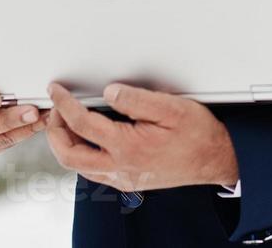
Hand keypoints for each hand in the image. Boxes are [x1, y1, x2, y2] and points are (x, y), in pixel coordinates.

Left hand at [45, 81, 238, 191]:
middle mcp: (122, 168)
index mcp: (129, 147)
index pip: (82, 124)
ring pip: (79, 167)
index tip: (57, 91)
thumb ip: (136, 99)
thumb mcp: (171, 106)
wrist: (216, 159)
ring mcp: (124, 178)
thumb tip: (108, 92)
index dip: (64, 104)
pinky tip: (87, 138)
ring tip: (67, 121)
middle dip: (55, 131)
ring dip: (66, 144)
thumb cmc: (198, 134)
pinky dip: (82, 154)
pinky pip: (94, 171)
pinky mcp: (129, 181)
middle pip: (69, 155)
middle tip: (55, 110)